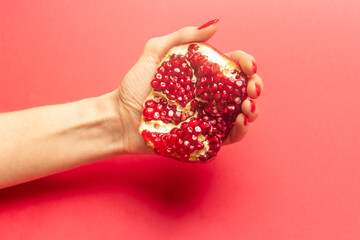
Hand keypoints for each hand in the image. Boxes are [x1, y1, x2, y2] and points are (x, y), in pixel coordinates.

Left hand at [115, 22, 262, 154]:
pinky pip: (228, 136)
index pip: (232, 65)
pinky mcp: (203, 137)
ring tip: (247, 106)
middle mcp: (208, 95)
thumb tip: (215, 25)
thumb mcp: (155, 52)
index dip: (245, 63)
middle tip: (252, 88)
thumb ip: (182, 37)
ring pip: (240, 113)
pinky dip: (240, 131)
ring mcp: (207, 116)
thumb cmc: (134, 86)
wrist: (120, 118)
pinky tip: (239, 122)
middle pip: (242, 89)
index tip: (247, 65)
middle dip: (254, 86)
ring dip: (252, 109)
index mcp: (201, 74)